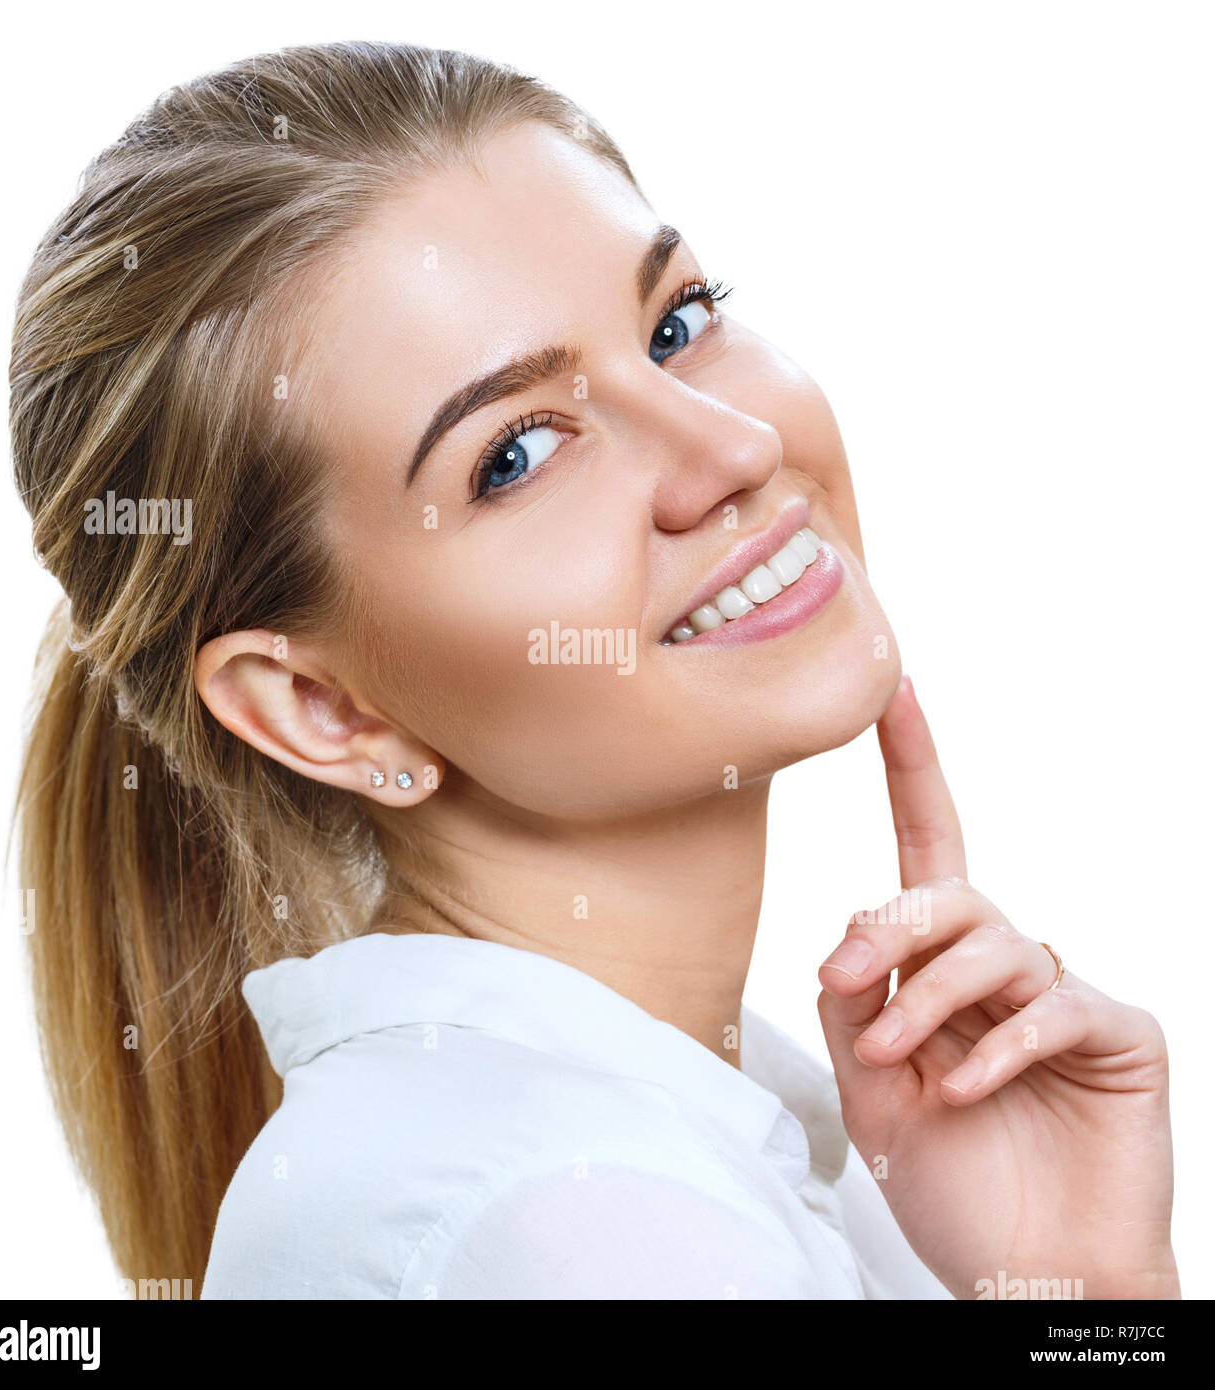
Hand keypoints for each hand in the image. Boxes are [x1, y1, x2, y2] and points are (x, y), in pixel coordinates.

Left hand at [817, 675, 1178, 1299]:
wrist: (1020, 1273)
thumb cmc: (950, 1181)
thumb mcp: (871, 1087)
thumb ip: (858, 1004)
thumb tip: (851, 930)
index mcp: (941, 968)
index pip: (927, 849)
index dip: (912, 767)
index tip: (895, 690)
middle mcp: (1003, 966)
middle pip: (949, 890)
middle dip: (892, 928)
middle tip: (848, 984)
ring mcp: (1064, 992)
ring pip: (995, 940)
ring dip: (931, 996)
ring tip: (902, 1059)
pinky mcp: (1119, 1031)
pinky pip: (1054, 1003)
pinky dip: (999, 1044)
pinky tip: (963, 1087)